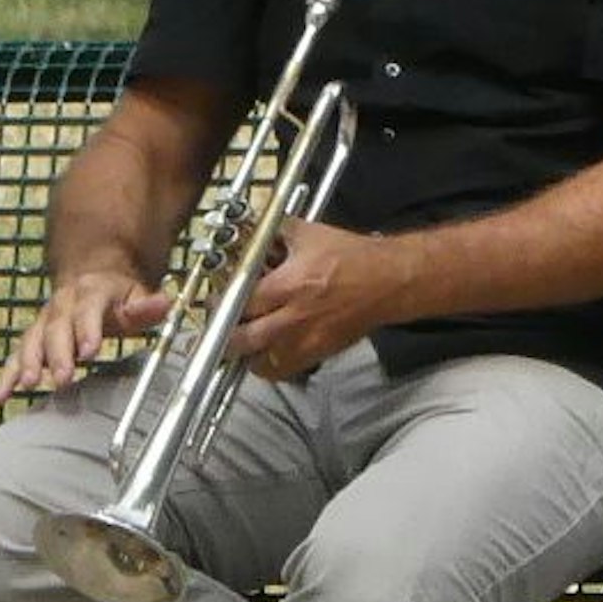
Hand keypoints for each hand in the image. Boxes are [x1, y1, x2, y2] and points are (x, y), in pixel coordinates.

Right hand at [0, 272, 173, 403]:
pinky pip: (16, 355)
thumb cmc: (117, 295)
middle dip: (57, 354)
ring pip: (32, 339)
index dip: (87, 329)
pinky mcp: (33, 338)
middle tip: (61, 378)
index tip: (89, 351)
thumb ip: (147, 306)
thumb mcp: (138, 294)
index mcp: (91, 291)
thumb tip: (162, 303)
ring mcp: (45, 321)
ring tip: (27, 384)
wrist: (91, 276)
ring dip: (27, 362)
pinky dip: (5, 376)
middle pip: (56, 328)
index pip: (89, 309)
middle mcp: (63, 304)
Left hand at [226, 219, 403, 380]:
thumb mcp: (309, 233)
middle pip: (244, 339)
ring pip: (259, 363)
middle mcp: (295, 317)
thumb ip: (274, 231)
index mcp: (290, 284)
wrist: (387, 281)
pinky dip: (266, 366)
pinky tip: (261, 352)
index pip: (242, 302)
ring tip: (237, 342)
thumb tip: (249, 230)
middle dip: (224, 335)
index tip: (215, 300)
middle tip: (218, 325)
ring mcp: (306, 340)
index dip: (222, 302)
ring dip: (243, 354)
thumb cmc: (351, 257)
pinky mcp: (317, 353)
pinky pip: (282, 371)